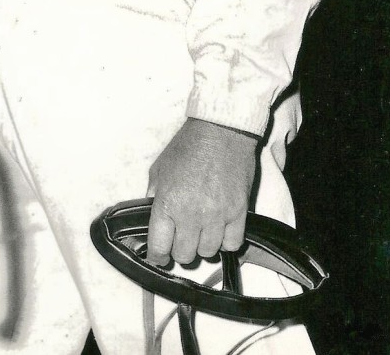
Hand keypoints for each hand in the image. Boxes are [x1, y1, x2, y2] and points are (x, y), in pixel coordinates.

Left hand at [146, 117, 257, 265]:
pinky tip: (220, 229)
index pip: (159, 246)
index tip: (159, 257)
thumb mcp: (159, 168)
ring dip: (202, 245)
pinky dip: (225, 241)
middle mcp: (191, 214)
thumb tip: (151, 216)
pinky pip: (232, 244)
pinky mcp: (239, 213)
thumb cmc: (188, 146)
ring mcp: (217, 215)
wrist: (220, 131)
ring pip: (208, 252)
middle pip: (184, 255)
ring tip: (201, 231)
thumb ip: (154, 195)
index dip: (157, 257)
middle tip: (181, 239)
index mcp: (167, 202)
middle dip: (179, 250)